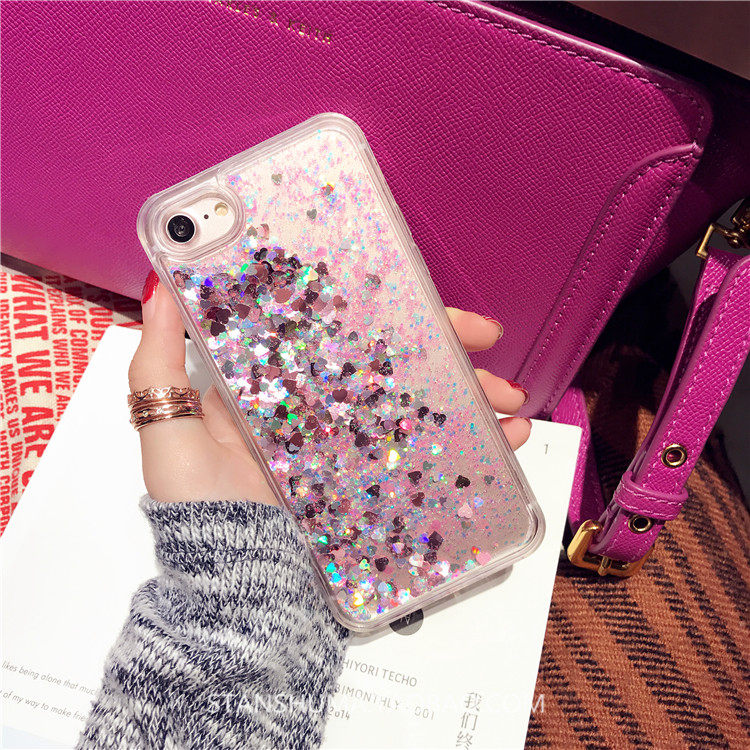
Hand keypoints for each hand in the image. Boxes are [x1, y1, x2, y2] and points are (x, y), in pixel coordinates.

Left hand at [129, 271, 530, 503]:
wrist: (233, 583)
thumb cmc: (199, 505)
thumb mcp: (168, 425)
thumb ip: (159, 362)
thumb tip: (161, 286)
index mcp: (283, 382)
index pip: (338, 329)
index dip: (380, 307)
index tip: (421, 293)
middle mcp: (323, 407)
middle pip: (392, 361)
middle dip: (444, 345)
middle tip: (485, 338)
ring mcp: (354, 445)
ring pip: (420, 403)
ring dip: (469, 394)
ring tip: (508, 399)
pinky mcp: (376, 481)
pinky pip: (428, 454)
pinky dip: (470, 445)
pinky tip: (503, 439)